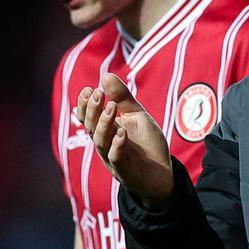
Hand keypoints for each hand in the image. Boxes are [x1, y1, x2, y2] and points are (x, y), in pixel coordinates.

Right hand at [77, 72, 173, 201]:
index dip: (85, 104)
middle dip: (93, 110)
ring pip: (101, 141)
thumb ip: (123, 98)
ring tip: (111, 108)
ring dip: (105, 124)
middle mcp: (105, 144)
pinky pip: (116, 158)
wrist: (163, 173)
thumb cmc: (147, 144)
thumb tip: (106, 75)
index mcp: (106, 131)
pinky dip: (117, 145)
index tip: (88, 89)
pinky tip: (122, 133)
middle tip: (97, 94)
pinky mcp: (124, 170)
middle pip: (92, 127)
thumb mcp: (137, 116)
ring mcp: (113, 158)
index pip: (88, 117)